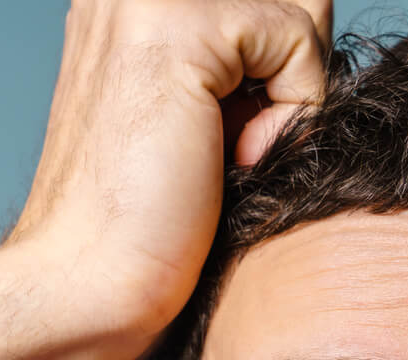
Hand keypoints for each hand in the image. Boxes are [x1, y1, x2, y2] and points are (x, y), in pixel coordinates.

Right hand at [2, 0, 331, 359]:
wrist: (90, 282)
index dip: (285, 74)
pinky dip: (295, 111)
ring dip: (295, 96)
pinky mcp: (178, 23)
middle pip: (293, 1)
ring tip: (233, 152)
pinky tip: (236, 157)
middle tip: (234, 147)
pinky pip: (300, 42)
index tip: (229, 138)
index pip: (267, 6)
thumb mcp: (212, 123)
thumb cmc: (153, 228)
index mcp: (134, 4)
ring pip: (302, 14)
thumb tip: (316, 36)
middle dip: (296, 77)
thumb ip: (251, 70)